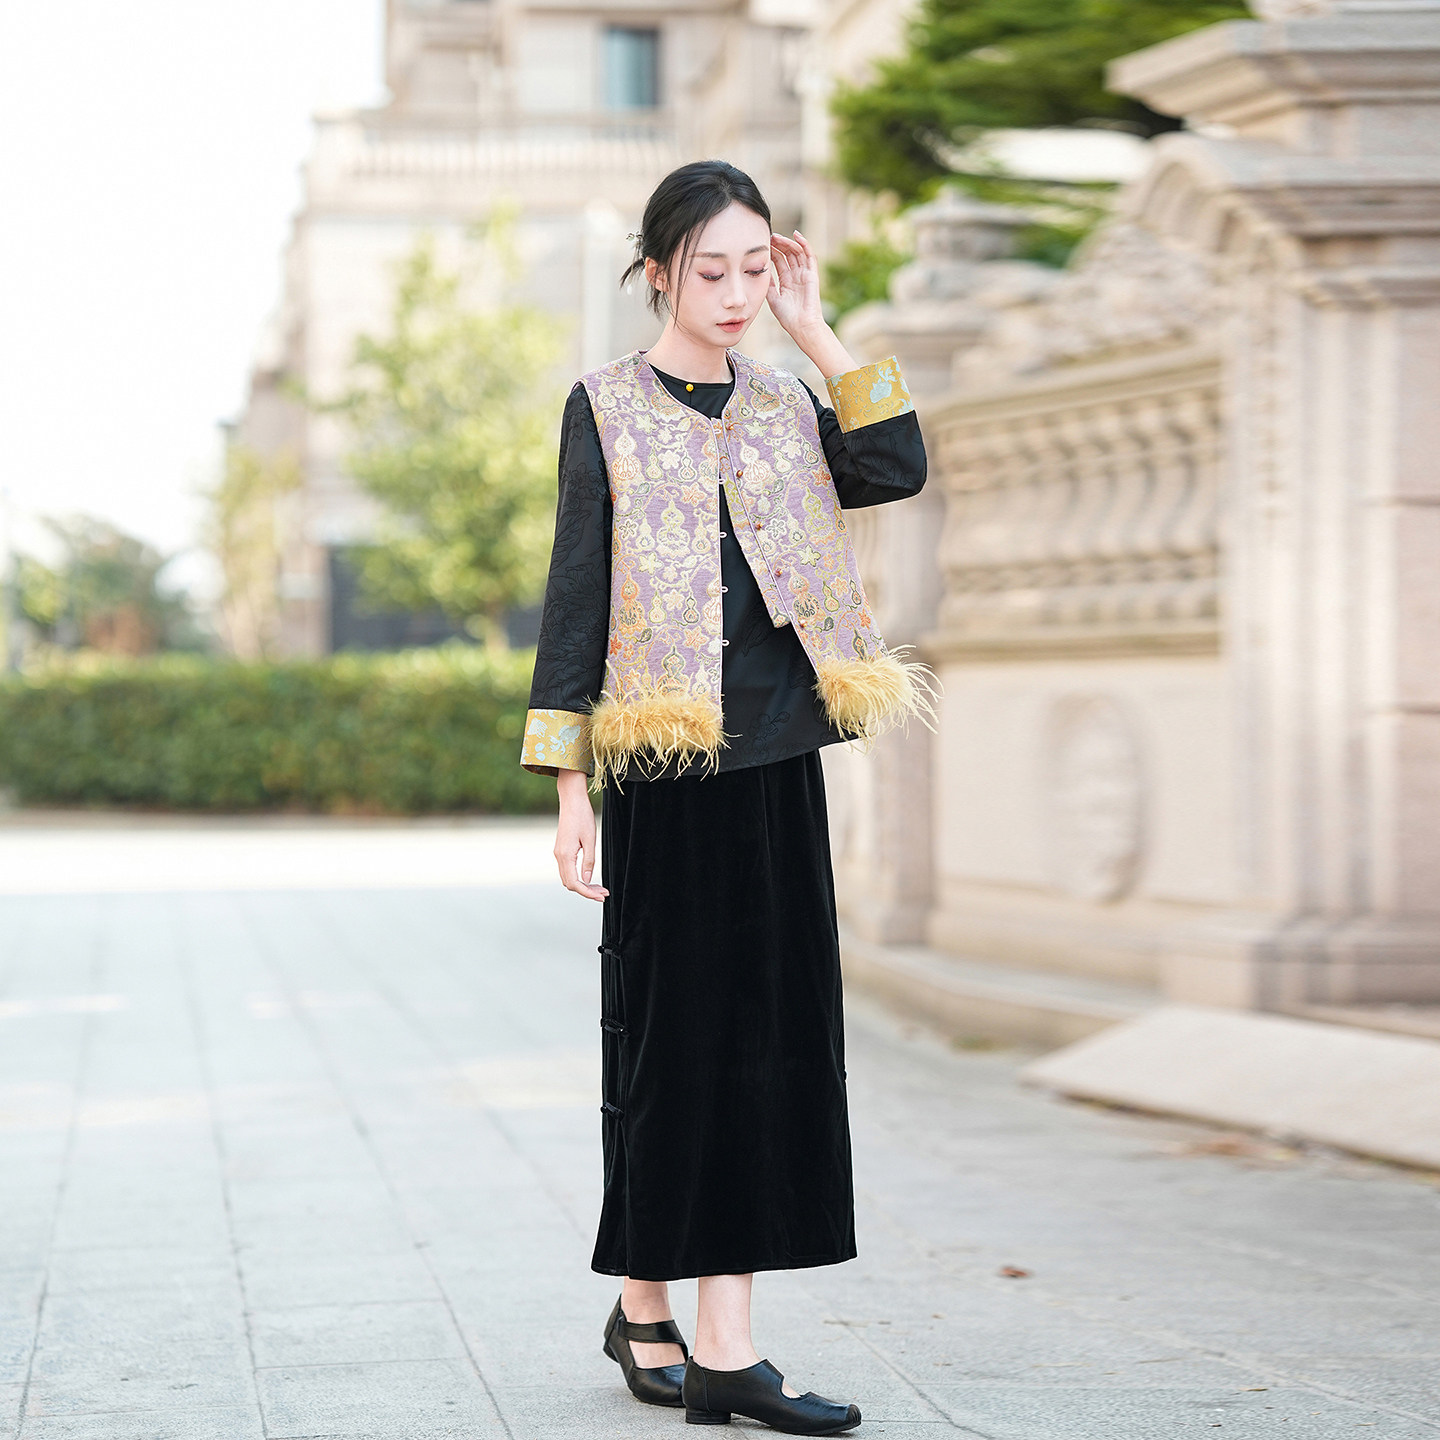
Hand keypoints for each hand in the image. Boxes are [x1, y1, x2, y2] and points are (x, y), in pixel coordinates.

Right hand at [554, 769, 607, 901]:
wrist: (572, 801)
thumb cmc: (582, 817)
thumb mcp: (590, 840)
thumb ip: (589, 861)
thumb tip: (588, 880)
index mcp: (566, 855)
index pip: (575, 883)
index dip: (588, 893)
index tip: (601, 896)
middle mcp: (559, 856)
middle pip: (570, 883)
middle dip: (586, 891)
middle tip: (604, 893)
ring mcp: (559, 853)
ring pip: (568, 878)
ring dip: (583, 885)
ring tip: (599, 887)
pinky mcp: (561, 850)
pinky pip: (567, 870)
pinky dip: (578, 877)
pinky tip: (590, 876)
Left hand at [766, 230, 824, 343]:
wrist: (802, 326)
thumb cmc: (788, 317)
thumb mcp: (773, 298)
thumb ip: (769, 284)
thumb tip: (759, 270)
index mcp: (787, 281)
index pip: (779, 261)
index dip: (772, 251)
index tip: (763, 244)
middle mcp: (796, 276)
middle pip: (788, 254)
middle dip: (778, 244)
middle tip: (769, 236)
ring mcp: (805, 274)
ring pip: (797, 252)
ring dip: (788, 243)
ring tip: (777, 237)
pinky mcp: (812, 274)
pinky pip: (809, 255)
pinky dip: (804, 244)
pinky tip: (796, 235)